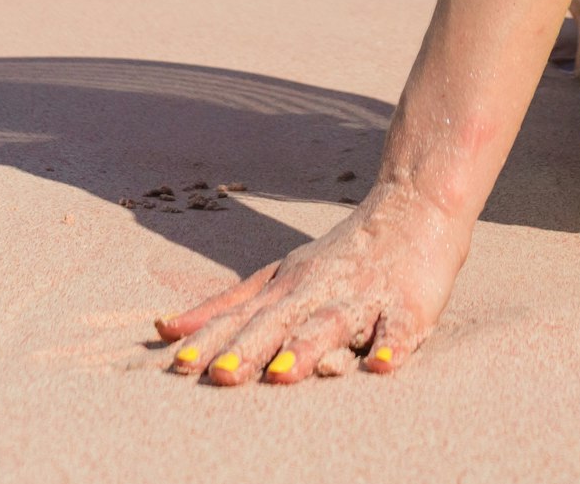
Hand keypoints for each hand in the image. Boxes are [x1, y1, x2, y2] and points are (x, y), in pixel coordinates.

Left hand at [149, 183, 471, 385]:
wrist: (414, 204)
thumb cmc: (340, 254)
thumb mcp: (278, 273)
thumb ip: (227, 304)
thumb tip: (165, 330)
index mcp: (286, 287)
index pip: (241, 317)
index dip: (210, 340)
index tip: (179, 363)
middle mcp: (318, 292)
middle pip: (278, 322)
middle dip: (249, 348)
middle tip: (220, 375)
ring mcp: (362, 297)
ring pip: (329, 324)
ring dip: (304, 349)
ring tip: (282, 374)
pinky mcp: (407, 306)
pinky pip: (398, 329)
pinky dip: (391, 346)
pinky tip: (380, 366)